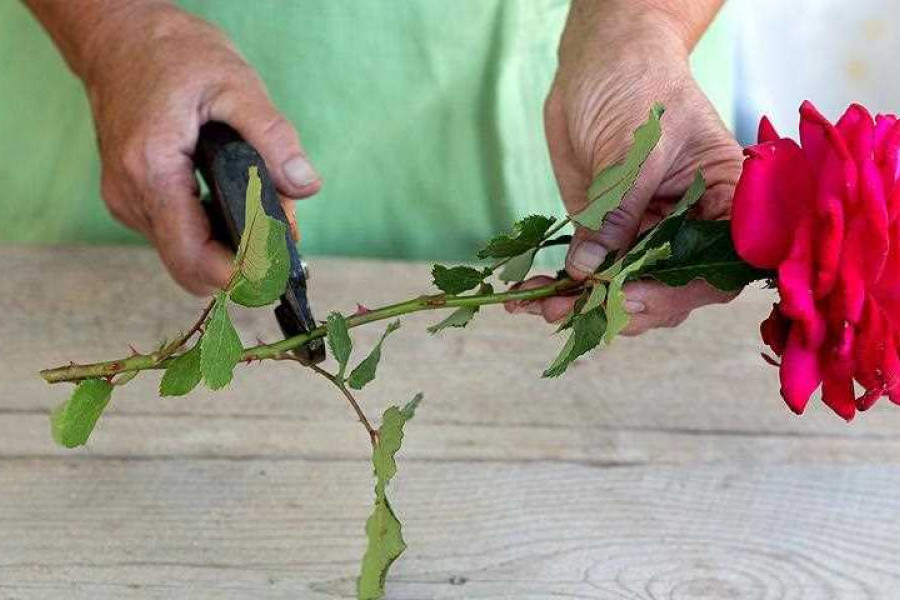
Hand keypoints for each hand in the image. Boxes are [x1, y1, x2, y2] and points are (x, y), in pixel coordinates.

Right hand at [81, 3, 319, 293]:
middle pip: (191, 264)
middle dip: (243, 261)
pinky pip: (177, 233)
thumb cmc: (174, 54)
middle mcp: (130, 195)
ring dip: (230, 244)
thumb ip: (273, 138)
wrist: (121, 35)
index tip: (278, 270)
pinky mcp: (133, 197)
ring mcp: (127, 199)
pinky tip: (236, 200)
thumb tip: (305, 185)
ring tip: (266, 207)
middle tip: (283, 233)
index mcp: (152, 170)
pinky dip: (212, 228)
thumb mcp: (236, 84)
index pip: (193, 257)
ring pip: (186, 253)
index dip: (240, 275)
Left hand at [509, 2, 741, 334]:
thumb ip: (618, 210)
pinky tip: (531, 297)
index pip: (718, 266)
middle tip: (577, 306)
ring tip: (545, 306)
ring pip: (627, 291)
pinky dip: (563, 290)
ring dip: (586, 306)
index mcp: (723, 202)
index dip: (679, 292)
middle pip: (670, 291)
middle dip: (622, 305)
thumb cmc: (639, 86)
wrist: (600, 63)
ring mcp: (648, 235)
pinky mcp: (607, 235)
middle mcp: (690, 227)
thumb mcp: (634, 145)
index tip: (631, 297)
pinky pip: (591, 274)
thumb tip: (589, 270)